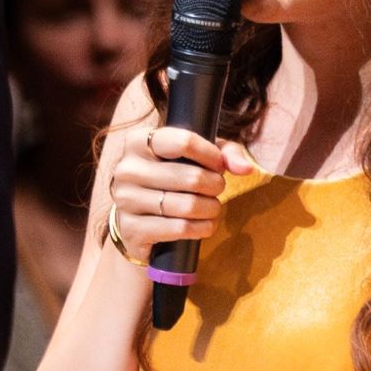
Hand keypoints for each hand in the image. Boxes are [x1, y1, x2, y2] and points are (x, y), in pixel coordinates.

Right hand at [92, 109, 238, 268]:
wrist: (138, 221)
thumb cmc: (171, 180)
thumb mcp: (196, 157)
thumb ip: (225, 153)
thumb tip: (245, 169)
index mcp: (139, 141)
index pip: (183, 141)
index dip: (211, 155)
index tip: (219, 166)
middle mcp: (126, 169)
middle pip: (191, 177)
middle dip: (215, 186)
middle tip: (218, 190)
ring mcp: (125, 200)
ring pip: (187, 206)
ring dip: (211, 209)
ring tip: (213, 207)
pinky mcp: (131, 229)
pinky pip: (179, 228)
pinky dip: (201, 228)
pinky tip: (205, 225)